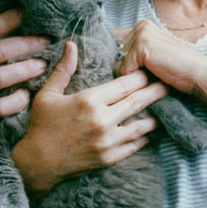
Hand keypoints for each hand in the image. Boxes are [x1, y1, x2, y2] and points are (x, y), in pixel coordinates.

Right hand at [12, 41, 164, 192]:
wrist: (38, 163)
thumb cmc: (41, 125)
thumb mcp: (47, 94)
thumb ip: (63, 69)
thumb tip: (72, 44)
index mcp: (89, 101)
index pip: (124, 84)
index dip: (139, 76)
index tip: (147, 70)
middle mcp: (102, 120)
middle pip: (137, 102)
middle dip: (155, 91)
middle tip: (168, 84)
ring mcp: (107, 141)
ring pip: (141, 126)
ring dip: (155, 116)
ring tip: (165, 107)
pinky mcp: (109, 158)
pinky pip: (134, 146)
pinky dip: (144, 137)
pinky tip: (149, 131)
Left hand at [114, 21, 206, 108]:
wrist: (199, 74)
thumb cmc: (177, 70)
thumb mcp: (152, 57)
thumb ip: (133, 54)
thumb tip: (110, 63)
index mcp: (143, 26)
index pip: (115, 42)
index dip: (116, 58)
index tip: (123, 69)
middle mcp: (141, 25)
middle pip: (114, 52)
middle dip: (123, 67)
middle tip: (144, 74)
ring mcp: (141, 33)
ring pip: (118, 61)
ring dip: (129, 74)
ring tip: (150, 74)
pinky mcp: (142, 45)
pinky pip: (124, 68)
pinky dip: (134, 78)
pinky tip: (152, 75)